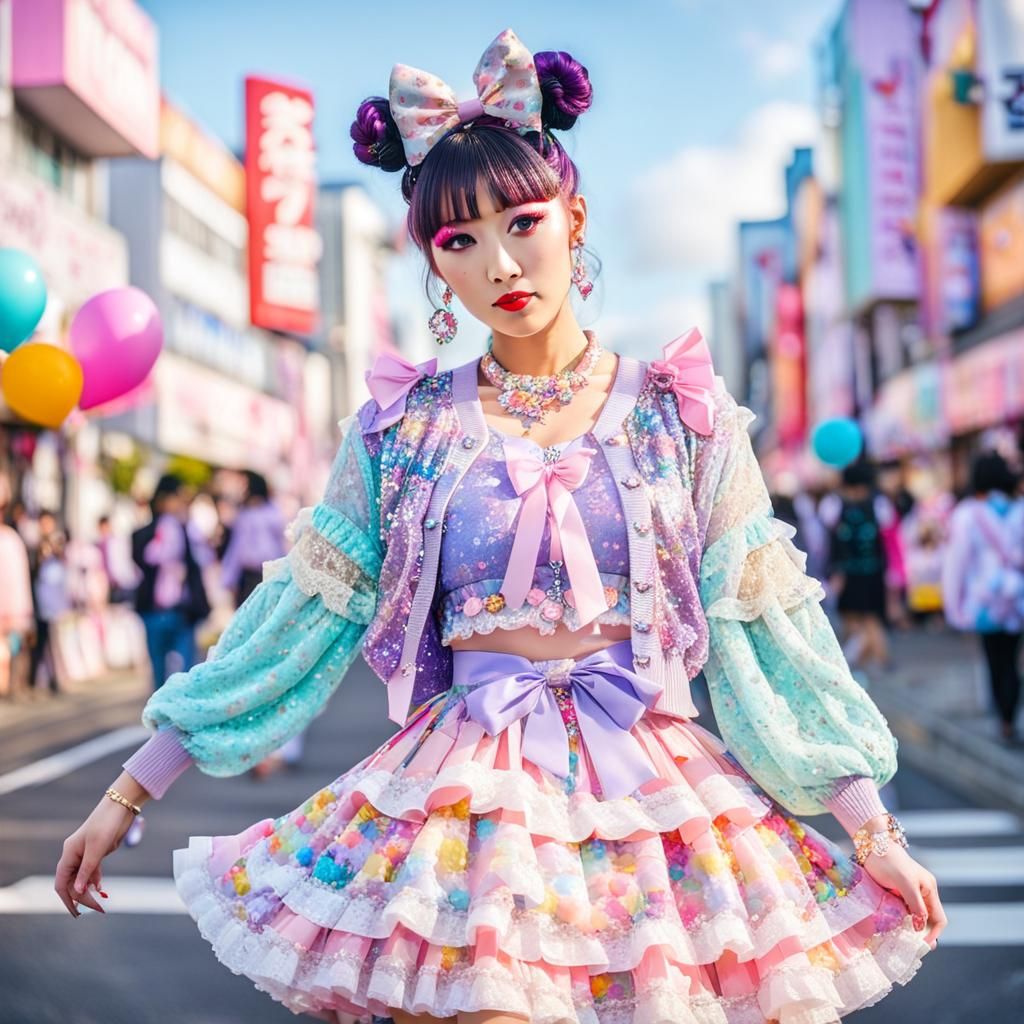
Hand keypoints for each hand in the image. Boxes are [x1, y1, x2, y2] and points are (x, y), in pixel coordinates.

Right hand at [54, 794, 136, 916]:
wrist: (120, 807)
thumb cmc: (106, 824)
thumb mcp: (96, 849)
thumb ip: (87, 870)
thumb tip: (77, 891)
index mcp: (69, 854)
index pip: (62, 883)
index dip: (67, 899)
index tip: (76, 912)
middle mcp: (74, 855)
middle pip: (73, 882)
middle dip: (82, 897)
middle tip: (97, 908)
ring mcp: (86, 854)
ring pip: (82, 878)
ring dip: (89, 891)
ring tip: (99, 904)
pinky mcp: (98, 851)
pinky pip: (92, 870)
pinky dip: (96, 880)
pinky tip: (100, 889)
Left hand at [860, 842, 946, 948]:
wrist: (872, 844)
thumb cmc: (888, 860)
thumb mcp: (903, 882)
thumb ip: (915, 903)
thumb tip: (920, 926)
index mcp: (929, 889)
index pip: (939, 918)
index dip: (933, 934)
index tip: (922, 945)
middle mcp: (923, 892)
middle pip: (928, 920)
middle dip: (922, 934)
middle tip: (912, 947)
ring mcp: (910, 893)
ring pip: (915, 917)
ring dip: (910, 929)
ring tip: (902, 941)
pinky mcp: (897, 893)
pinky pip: (903, 911)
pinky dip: (901, 921)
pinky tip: (893, 928)